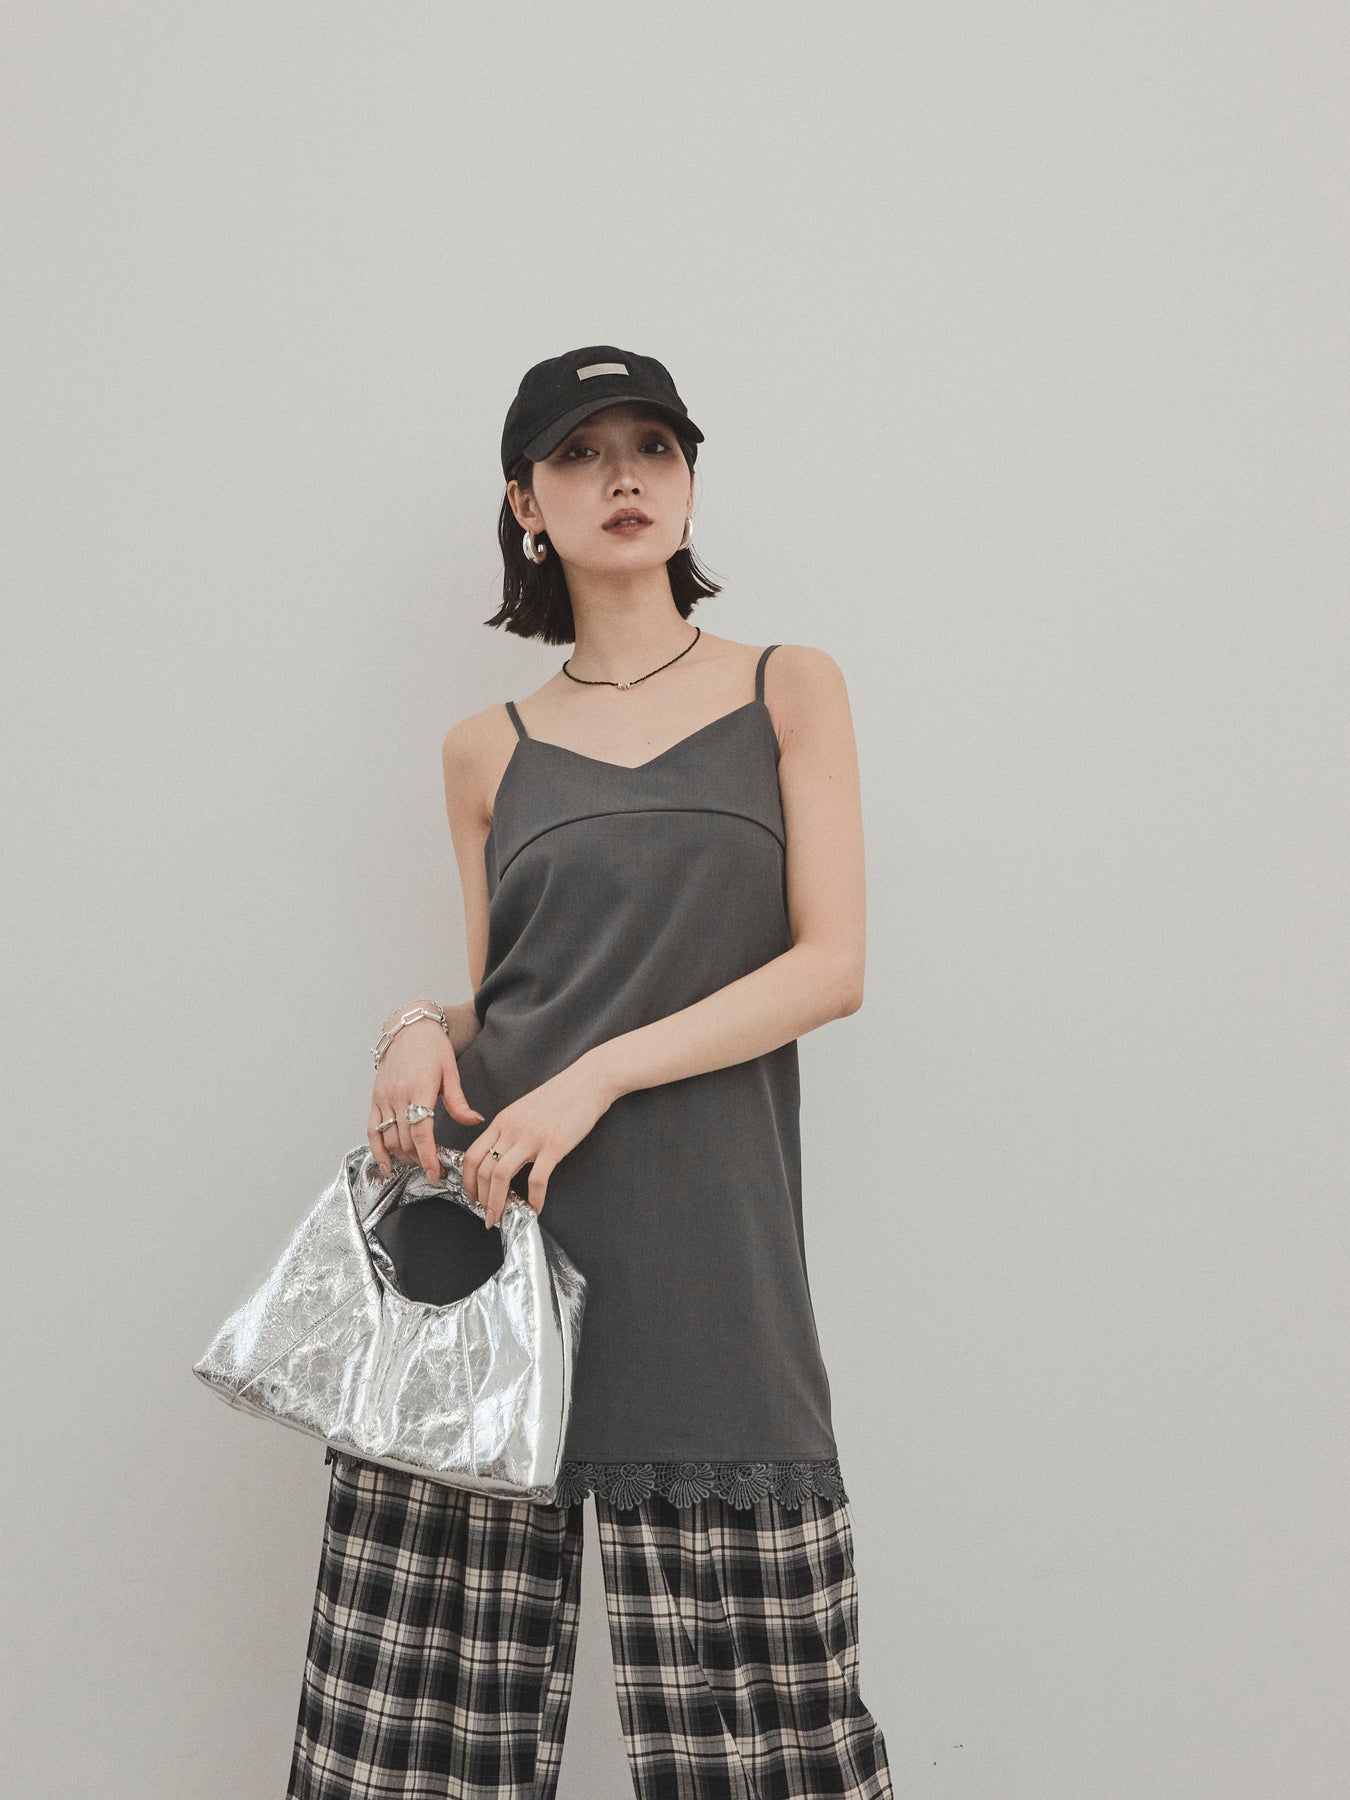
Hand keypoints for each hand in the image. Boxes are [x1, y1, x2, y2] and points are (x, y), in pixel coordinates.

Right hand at [368, 1011, 482, 1183]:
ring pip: (389, 1139)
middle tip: (434, 1171)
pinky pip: (372, 1130)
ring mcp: (384, 1098)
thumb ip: (459, 1102)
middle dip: (419, 1161)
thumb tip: (475, 1122)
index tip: (435, 1173)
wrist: (409, 1028)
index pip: (421, 1132)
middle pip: (405, 1140)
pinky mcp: (375, 1099)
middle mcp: (398, 1096)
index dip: (427, 1156)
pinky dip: (377, 1151)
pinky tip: (386, 1165)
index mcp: (420, 1089)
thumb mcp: (451, 1072)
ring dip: (402, 1157)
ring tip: (418, 1164)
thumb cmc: (433, 1048)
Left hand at [461, 1054, 615, 1229]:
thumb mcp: (524, 1111)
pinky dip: (534, 1199)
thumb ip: (510, 1131)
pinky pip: (537, 1179)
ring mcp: (532, 1137)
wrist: (587, 1082)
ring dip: (498, 1202)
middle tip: (487, 1216)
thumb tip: (501, 1159)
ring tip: (501, 1218)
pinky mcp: (554, 1145)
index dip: (467, 1181)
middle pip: (483, 1168)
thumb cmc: (559, 1097)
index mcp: (502, 1121)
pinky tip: (536, 1209)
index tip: (472, 1198)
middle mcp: (511, 1129)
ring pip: (501, 1175)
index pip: (472, 1155)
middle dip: (481, 1198)